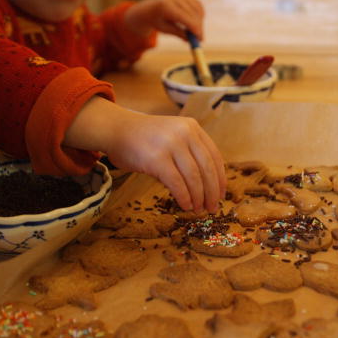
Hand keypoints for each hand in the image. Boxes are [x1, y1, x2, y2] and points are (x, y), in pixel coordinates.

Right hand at [64, 97, 225, 212]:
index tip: (221, 195)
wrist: (116, 130)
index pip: (214, 156)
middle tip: (212, 208)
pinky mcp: (157, 159)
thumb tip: (207, 186)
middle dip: (212, 192)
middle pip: (207, 168)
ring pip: (194, 177)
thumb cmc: (144, 138)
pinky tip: (185, 205)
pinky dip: (184, 197)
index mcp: (192, 127)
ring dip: (198, 197)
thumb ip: (189, 152)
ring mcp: (170, 145)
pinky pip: (177, 183)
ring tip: (197, 209)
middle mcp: (184, 133)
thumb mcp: (173, 136)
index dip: (220, 179)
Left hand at [124, 0, 204, 40]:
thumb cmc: (157, 21)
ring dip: (200, 22)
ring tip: (195, 32)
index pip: (185, 18)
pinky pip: (198, 5)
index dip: (195, 28)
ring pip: (198, 9)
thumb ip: (179, 33)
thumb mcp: (166, 30)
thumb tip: (192, 40)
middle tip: (200, 39)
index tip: (200, 39)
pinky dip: (199, 15)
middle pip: (193, 13)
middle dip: (199, 27)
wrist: (151, 8)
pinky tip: (196, 22)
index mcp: (165, 6)